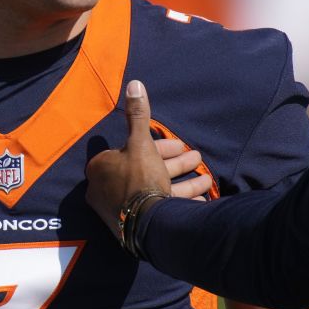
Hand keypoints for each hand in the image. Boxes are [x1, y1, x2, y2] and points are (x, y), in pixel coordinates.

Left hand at [85, 80, 212, 237]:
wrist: (146, 224)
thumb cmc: (140, 178)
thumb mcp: (141, 142)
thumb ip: (138, 115)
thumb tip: (135, 83)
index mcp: (102, 168)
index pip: (131, 150)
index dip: (160, 146)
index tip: (180, 146)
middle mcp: (106, 189)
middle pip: (146, 170)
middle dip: (176, 164)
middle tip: (197, 158)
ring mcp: (120, 210)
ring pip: (156, 189)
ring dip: (184, 183)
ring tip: (206, 180)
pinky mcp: (134, 225)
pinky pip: (158, 208)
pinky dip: (179, 202)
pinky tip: (199, 201)